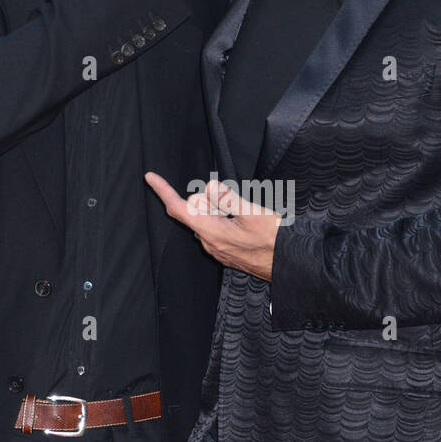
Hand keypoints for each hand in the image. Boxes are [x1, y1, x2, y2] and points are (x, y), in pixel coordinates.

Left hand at [145, 172, 279, 280]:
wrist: (290, 264)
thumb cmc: (275, 240)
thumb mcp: (252, 212)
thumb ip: (227, 198)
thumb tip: (210, 188)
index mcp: (211, 233)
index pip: (179, 209)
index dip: (163, 191)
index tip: (150, 178)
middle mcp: (210, 243)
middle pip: (195, 210)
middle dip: (208, 198)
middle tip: (233, 201)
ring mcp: (217, 249)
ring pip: (206, 218)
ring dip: (219, 209)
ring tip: (244, 214)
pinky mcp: (226, 251)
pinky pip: (216, 228)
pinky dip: (224, 219)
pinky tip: (244, 222)